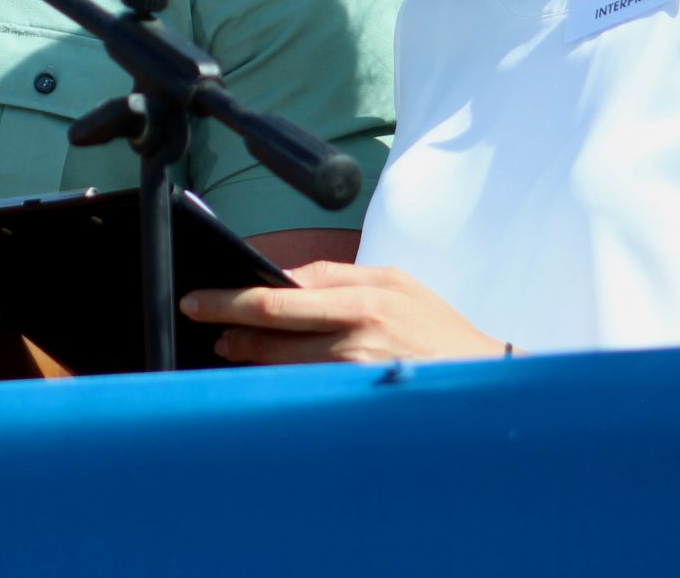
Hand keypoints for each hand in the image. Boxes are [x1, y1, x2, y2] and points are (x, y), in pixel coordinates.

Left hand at [179, 262, 503, 364]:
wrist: (484, 381)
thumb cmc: (436, 329)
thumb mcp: (395, 283)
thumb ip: (338, 279)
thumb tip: (283, 281)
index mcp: (365, 294)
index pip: (282, 292)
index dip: (235, 294)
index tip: (203, 294)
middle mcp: (358, 330)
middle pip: (273, 324)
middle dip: (226, 319)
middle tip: (196, 313)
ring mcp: (357, 370)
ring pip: (282, 362)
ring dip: (248, 354)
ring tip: (227, 345)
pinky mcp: (357, 400)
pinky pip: (303, 389)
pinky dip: (278, 380)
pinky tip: (263, 376)